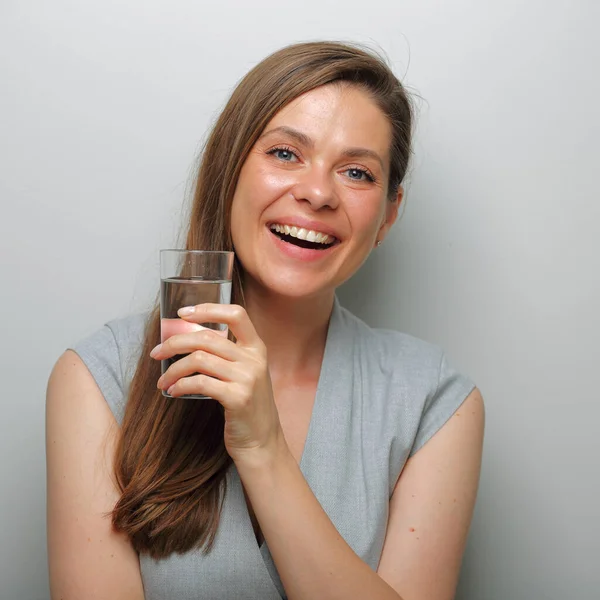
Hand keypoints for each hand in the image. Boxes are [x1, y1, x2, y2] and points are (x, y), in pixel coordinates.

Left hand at [150, 304, 285, 465]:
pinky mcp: (238, 398)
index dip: (208, 309)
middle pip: (207, 337)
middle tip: (157, 353)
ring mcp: (248, 378)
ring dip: (173, 369)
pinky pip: (200, 383)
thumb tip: (185, 338)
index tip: (183, 314)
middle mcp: (254, 359)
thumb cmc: (246, 405)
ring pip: (199, 359)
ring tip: (162, 380)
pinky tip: (173, 391)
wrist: (261, 441)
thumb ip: (226, 354)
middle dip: (175, 343)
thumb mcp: (244, 373)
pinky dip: (180, 385)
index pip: (236, 314)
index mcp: (256, 347)